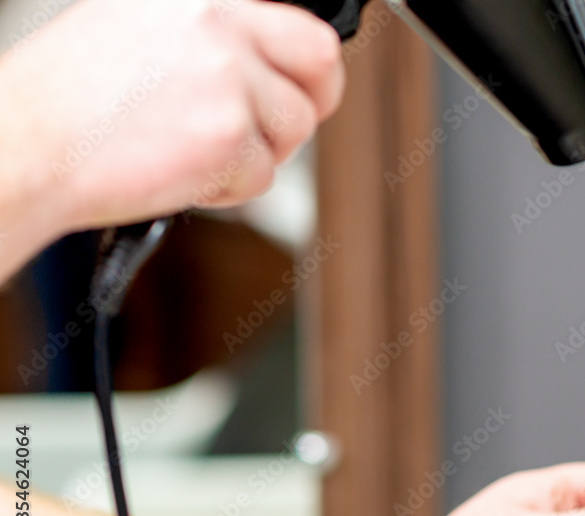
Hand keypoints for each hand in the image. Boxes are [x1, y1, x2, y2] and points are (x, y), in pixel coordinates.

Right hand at [0, 0, 344, 235]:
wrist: (31, 144)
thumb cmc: (72, 99)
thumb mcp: (141, 30)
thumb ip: (211, 38)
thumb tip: (268, 61)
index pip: (301, 27)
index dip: (306, 68)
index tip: (299, 89)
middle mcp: (220, 24)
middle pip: (319, 68)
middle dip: (305, 107)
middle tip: (273, 132)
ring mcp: (229, 77)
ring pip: (292, 130)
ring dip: (255, 154)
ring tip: (194, 153)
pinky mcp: (230, 135)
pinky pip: (263, 176)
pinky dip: (228, 188)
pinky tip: (181, 173)